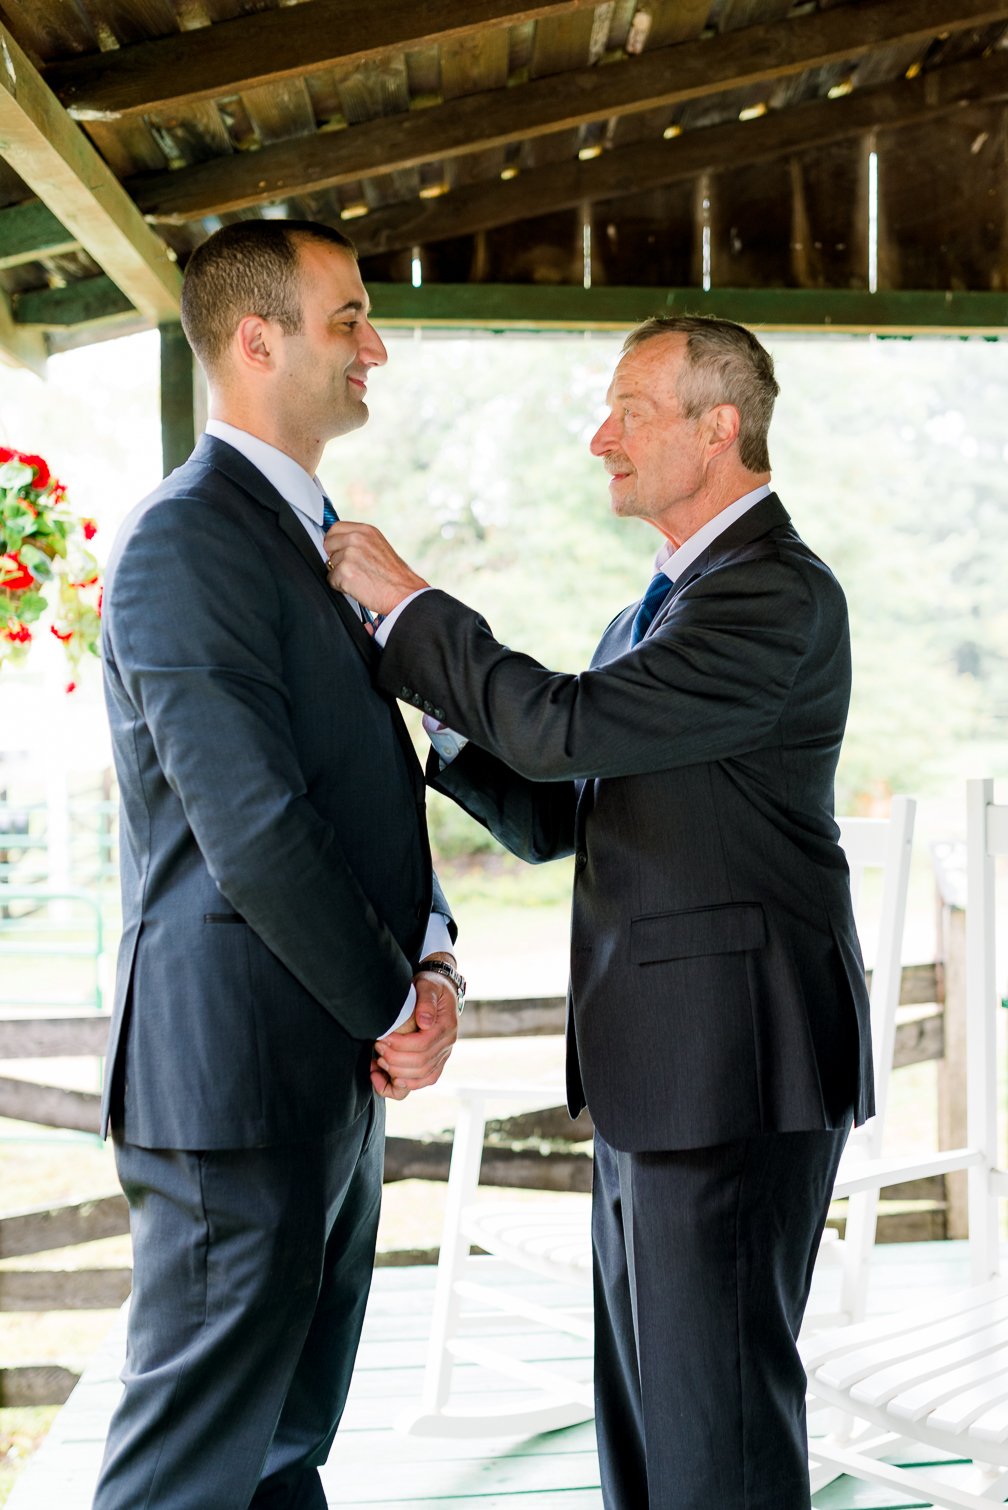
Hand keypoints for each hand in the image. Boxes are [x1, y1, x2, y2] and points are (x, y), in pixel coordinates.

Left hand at [324, 521, 427, 616]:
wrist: (404, 594)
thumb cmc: (394, 576)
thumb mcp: (378, 547)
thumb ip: (359, 542)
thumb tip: (338, 546)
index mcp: (366, 531)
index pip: (335, 528)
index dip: (335, 542)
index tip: (340, 552)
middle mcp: (356, 538)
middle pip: (327, 544)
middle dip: (334, 557)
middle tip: (351, 568)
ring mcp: (350, 554)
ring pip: (329, 564)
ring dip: (339, 574)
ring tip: (360, 579)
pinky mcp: (344, 571)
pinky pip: (331, 580)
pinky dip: (341, 586)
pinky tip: (357, 587)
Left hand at [370, 968, 459, 1098]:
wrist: (440, 991)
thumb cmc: (431, 986)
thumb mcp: (428, 986)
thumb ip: (426, 1001)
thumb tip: (424, 1022)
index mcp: (446, 1025)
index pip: (423, 1044)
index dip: (400, 1045)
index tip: (383, 1038)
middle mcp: (448, 1043)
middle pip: (421, 1062)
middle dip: (395, 1058)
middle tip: (377, 1047)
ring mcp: (444, 1054)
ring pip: (423, 1075)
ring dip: (398, 1072)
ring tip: (380, 1060)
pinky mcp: (438, 1061)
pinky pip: (427, 1079)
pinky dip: (409, 1084)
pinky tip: (392, 1079)